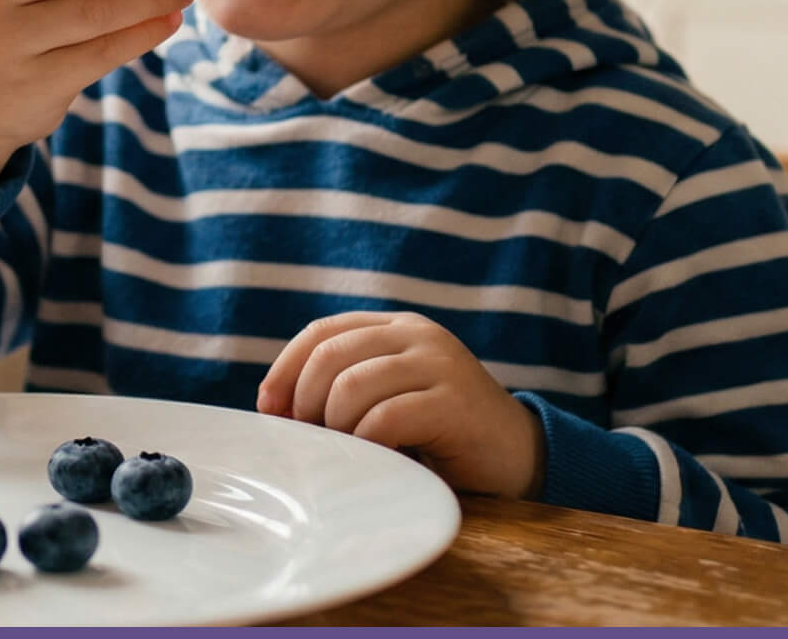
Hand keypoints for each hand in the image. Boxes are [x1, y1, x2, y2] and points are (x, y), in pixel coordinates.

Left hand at [257, 311, 543, 499]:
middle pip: (328, 356)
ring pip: (350, 387)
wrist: (518, 455)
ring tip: (350, 452)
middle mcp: (417, 335)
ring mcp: (438, 364)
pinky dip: (367, 445)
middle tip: (311, 440)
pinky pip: (383, 419)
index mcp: (396, 327)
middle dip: (305, 403)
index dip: (285, 370)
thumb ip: (346, 387)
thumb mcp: (389, 398)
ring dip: (336, 428)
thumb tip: (276, 407)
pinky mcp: (453, 402)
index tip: (269, 410)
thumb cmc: (441, 434)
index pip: (321, 332)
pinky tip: (378, 460)